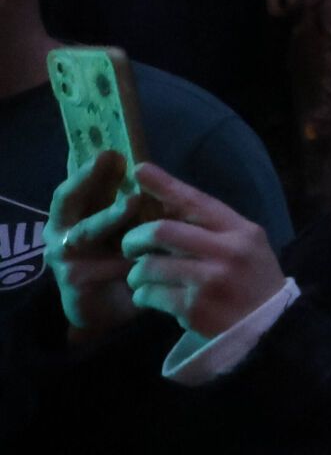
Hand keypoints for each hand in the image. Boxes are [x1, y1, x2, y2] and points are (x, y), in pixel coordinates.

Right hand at [45, 151, 145, 335]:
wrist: (106, 311)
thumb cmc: (115, 259)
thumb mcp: (121, 226)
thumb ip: (124, 198)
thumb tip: (138, 160)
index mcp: (72, 213)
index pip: (73, 182)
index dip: (83, 162)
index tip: (105, 143)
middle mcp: (61, 231)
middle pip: (68, 199)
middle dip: (87, 177)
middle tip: (109, 157)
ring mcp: (64, 257)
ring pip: (86, 231)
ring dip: (108, 215)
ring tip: (132, 201)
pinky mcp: (75, 283)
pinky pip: (104, 266)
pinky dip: (125, 257)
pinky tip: (144, 250)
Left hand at [118, 164, 285, 338]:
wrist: (271, 329)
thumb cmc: (254, 282)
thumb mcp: (247, 246)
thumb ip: (214, 228)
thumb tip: (166, 206)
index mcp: (240, 232)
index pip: (197, 202)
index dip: (166, 185)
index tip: (140, 170)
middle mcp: (226, 252)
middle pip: (163, 231)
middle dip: (136, 238)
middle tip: (130, 246)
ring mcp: (209, 282)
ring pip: (150, 265)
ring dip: (137, 272)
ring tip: (142, 277)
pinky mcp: (194, 309)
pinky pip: (151, 295)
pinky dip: (144, 295)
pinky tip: (152, 297)